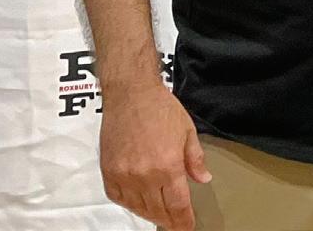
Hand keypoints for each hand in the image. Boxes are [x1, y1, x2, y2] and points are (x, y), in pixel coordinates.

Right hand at [99, 82, 211, 230]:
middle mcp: (145, 176)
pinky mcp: (108, 172)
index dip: (184, 221)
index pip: (178, 205)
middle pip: (158, 211)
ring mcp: (124, 176)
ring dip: (151, 214)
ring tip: (161, 215)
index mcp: (168, 166)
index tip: (187, 228)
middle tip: (177, 223)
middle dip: (169, 220)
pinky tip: (139, 202)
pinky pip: (119, 198)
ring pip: (138, 208)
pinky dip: (131, 204)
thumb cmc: (161, 108)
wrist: (131, 94)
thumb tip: (203, 180)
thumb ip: (195, 159)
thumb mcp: (187, 131)